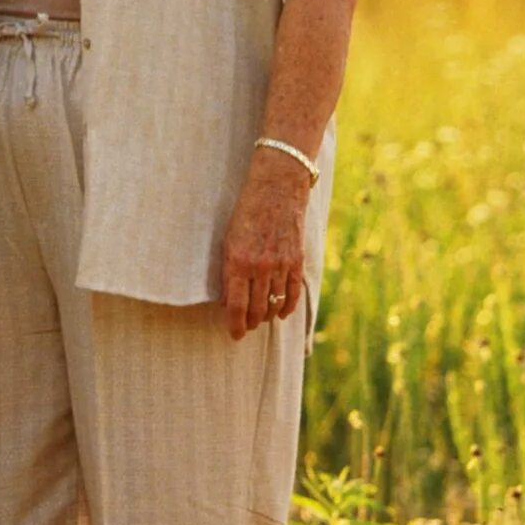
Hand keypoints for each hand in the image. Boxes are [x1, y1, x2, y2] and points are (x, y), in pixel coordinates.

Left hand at [219, 148, 313, 338]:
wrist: (276, 188)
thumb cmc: (246, 213)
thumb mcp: (228, 240)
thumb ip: (228, 272)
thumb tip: (227, 301)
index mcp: (238, 262)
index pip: (236, 306)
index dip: (235, 325)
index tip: (234, 335)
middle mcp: (260, 267)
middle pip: (257, 309)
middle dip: (250, 323)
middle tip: (246, 326)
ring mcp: (281, 265)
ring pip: (274, 304)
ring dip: (267, 315)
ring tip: (260, 318)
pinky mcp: (297, 261)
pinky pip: (293, 293)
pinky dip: (287, 307)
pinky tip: (281, 312)